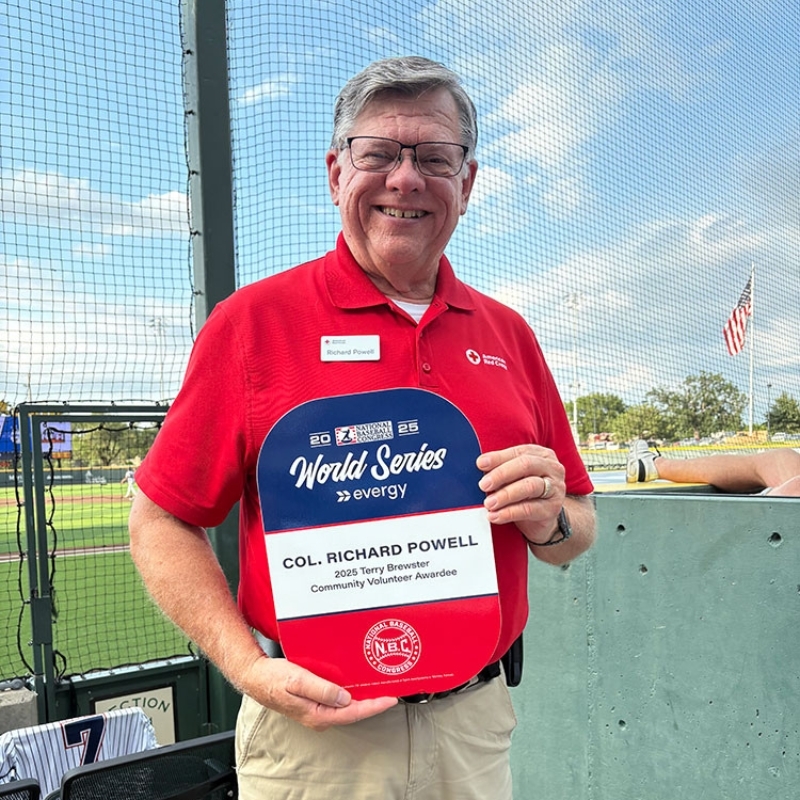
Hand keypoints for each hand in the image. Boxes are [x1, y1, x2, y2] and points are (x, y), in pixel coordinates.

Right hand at [238, 654, 396, 730]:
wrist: (256, 676)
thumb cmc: (273, 679)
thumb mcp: (298, 681)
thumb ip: (322, 690)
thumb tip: (344, 698)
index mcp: (317, 714)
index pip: (353, 713)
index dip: (374, 706)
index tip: (390, 699)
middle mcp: (319, 716)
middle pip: (353, 712)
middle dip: (373, 703)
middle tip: (391, 692)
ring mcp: (317, 710)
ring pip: (346, 706)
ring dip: (363, 698)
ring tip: (379, 688)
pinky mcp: (315, 702)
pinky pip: (338, 700)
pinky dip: (351, 693)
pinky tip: (357, 685)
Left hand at [477, 444, 564, 544]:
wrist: (542, 519)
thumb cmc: (524, 492)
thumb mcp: (514, 477)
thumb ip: (501, 468)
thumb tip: (481, 465)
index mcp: (541, 455)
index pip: (519, 452)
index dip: (498, 457)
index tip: (480, 464)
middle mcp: (552, 468)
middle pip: (526, 465)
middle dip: (501, 474)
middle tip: (483, 485)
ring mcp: (555, 489)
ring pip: (529, 486)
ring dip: (505, 495)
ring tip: (488, 503)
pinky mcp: (552, 509)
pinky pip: (529, 509)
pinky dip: (509, 512)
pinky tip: (495, 516)